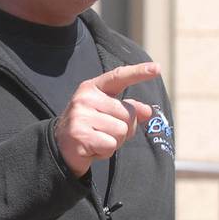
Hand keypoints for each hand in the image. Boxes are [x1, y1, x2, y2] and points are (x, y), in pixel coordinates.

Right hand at [54, 62, 160, 176]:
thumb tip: (148, 111)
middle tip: (105, 132)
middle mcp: (85, 98)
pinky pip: (110, 144)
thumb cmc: (90, 127)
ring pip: (121, 131)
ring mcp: (80, 116)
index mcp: (92, 88)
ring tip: (99, 139)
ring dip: (116, 141)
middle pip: (128, 113)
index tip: (157, 68)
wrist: (61, 146)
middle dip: (125, 128)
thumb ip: (129, 110)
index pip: (118, 77)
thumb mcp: (109, 114)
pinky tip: (93, 148)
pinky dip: (106, 151)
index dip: (138, 72)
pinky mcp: (79, 135)